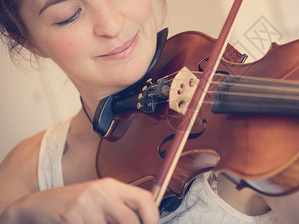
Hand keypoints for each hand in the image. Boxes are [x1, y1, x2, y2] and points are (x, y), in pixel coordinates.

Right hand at [1, 178, 158, 223]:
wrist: (37, 205)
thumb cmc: (72, 206)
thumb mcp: (99, 201)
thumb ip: (119, 209)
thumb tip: (143, 221)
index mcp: (111, 185)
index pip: (144, 199)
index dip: (153, 217)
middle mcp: (100, 190)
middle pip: (129, 218)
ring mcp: (85, 202)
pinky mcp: (70, 215)